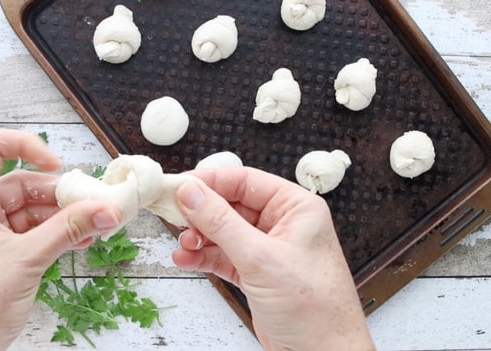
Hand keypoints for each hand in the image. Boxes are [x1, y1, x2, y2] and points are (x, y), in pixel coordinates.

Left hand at [0, 128, 120, 350]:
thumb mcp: (27, 260)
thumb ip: (69, 230)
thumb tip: (104, 208)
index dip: (26, 146)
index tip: (57, 165)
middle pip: (23, 183)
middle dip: (60, 194)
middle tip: (94, 204)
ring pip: (33, 210)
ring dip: (64, 217)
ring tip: (95, 225)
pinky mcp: (1, 253)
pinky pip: (34, 232)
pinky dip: (57, 234)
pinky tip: (82, 240)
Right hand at [172, 167, 373, 349]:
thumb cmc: (315, 310)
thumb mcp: (261, 258)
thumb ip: (222, 222)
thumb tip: (193, 193)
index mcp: (296, 208)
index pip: (245, 181)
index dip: (210, 181)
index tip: (180, 186)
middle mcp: (283, 225)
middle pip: (231, 205)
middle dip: (201, 212)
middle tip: (174, 215)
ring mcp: (268, 250)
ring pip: (224, 232)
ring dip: (199, 236)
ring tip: (183, 243)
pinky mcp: (257, 274)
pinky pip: (223, 256)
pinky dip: (203, 257)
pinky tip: (186, 259)